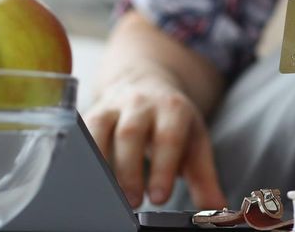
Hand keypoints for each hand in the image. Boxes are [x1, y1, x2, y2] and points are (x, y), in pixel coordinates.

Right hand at [83, 61, 226, 208]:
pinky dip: (78, 154)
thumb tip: (216, 209)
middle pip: (131, 134)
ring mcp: (113, 105)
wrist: (148, 85)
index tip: (159, 198)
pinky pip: (79, 130)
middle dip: (129, 170)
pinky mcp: (91, 111)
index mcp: (173, 109)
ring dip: (100, 163)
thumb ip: (204, 179)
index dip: (162, 168)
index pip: (168, 138)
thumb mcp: (195, 144)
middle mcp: (142, 103)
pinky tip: (82, 178)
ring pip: (99, 128)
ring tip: (105, 196)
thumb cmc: (174, 123)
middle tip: (133, 203)